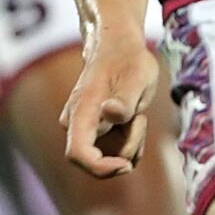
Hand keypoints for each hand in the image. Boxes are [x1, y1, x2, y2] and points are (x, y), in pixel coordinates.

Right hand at [62, 34, 159, 177]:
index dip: (100, 168)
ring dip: (130, 143)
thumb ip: (124, 100)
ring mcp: (83, 129)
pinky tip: (133, 119)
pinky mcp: (93, 132)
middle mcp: (75, 124)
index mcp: (81, 112)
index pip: (78, 154)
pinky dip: (129, 142)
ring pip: (108, 157)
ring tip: (136, 113)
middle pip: (96, 160)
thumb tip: (109, 113)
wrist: (119, 47)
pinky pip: (113, 152)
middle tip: (139, 119)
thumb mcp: (137, 77)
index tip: (126, 164)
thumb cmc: (129, 60)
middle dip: (125, 149)